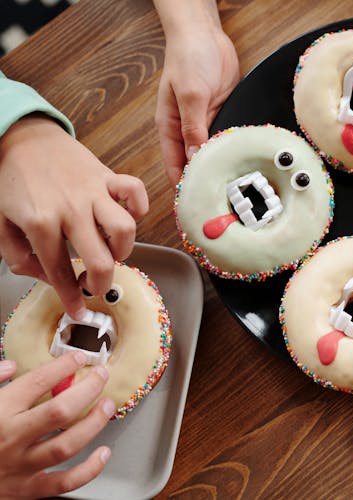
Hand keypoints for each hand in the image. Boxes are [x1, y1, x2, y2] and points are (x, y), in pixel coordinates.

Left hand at [0, 115, 148, 319]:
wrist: (21, 137)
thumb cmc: (12, 179)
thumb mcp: (1, 223)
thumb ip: (18, 255)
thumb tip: (45, 276)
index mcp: (40, 223)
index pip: (60, 271)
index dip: (71, 297)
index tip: (78, 309)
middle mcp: (71, 209)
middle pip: (101, 260)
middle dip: (101, 284)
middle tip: (95, 286)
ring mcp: (93, 192)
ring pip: (125, 230)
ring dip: (123, 249)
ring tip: (111, 251)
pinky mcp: (107, 176)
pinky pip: (135, 192)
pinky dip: (138, 208)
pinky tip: (127, 216)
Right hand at [0, 353, 114, 497]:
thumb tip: (11, 365)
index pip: (36, 382)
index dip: (63, 366)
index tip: (79, 358)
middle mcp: (11, 438)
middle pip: (60, 411)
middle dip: (87, 390)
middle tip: (101, 376)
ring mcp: (20, 465)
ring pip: (67, 445)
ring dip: (93, 424)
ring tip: (107, 406)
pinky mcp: (26, 489)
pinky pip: (65, 482)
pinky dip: (89, 469)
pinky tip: (103, 452)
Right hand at [154, 8, 239, 186]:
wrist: (206, 35)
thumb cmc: (187, 58)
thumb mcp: (190, 95)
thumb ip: (194, 128)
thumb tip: (196, 158)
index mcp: (170, 127)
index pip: (174, 165)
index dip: (183, 186)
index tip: (194, 206)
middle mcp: (187, 129)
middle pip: (196, 164)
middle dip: (205, 181)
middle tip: (221, 203)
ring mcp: (206, 123)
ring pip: (214, 154)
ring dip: (222, 166)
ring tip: (235, 188)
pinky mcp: (223, 116)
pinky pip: (228, 139)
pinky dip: (234, 150)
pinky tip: (244, 162)